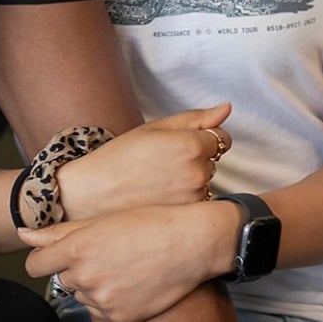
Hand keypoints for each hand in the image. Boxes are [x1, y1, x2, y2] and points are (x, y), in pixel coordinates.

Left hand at [20, 201, 240, 321]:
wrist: (191, 243)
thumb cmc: (147, 223)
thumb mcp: (99, 221)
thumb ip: (57, 232)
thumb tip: (23, 235)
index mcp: (75, 248)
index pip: (36, 265)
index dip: (42, 259)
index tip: (52, 256)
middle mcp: (85, 276)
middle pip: (62, 279)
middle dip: (75, 268)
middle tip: (103, 254)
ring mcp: (104, 299)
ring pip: (83, 296)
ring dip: (93, 285)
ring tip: (120, 266)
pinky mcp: (122, 317)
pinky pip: (101, 313)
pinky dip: (109, 302)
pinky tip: (128, 283)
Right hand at [56, 103, 231, 220]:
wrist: (96, 191)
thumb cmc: (121, 156)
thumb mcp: (155, 128)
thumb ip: (196, 118)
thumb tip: (226, 108)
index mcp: (191, 145)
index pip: (222, 137)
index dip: (201, 137)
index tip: (179, 143)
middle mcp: (199, 172)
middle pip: (214, 160)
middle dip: (196, 158)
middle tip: (163, 161)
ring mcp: (196, 197)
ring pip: (207, 181)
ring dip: (192, 179)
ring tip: (159, 179)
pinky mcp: (189, 215)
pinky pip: (200, 201)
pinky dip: (185, 197)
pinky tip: (162, 195)